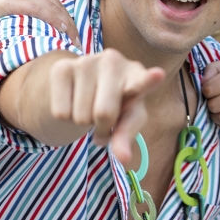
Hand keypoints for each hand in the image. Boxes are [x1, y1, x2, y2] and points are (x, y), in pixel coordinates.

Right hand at [0, 0, 79, 43]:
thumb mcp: (13, 13)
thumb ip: (30, 15)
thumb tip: (49, 31)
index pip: (57, 3)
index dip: (69, 20)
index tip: (77, 38)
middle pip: (58, 4)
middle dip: (70, 23)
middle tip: (79, 43)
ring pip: (51, 6)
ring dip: (65, 23)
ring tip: (72, 40)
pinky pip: (38, 8)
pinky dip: (52, 18)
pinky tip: (61, 30)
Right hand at [48, 50, 163, 160]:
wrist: (82, 85)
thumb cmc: (115, 103)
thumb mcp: (126, 120)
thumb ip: (126, 137)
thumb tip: (123, 159)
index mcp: (136, 74)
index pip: (142, 81)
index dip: (149, 80)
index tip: (158, 75)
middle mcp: (113, 61)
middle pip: (103, 114)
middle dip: (102, 126)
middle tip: (104, 120)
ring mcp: (86, 61)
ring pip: (80, 115)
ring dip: (83, 121)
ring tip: (88, 107)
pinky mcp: (61, 67)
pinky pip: (61, 112)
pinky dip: (66, 116)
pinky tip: (73, 101)